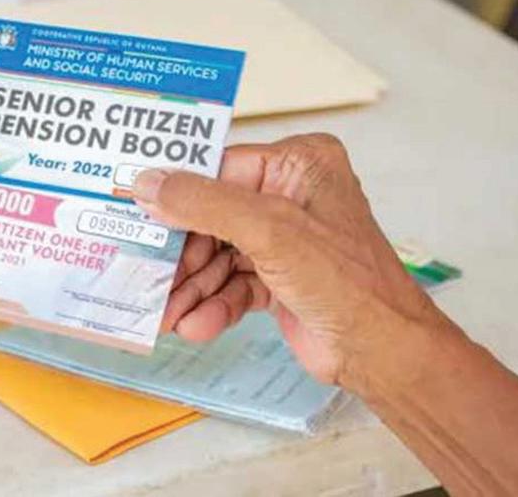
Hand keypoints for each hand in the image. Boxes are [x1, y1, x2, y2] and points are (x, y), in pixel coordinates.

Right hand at [133, 134, 439, 386]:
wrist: (382, 352)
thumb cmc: (346, 281)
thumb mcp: (268, 230)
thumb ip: (203, 203)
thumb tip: (147, 183)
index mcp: (298, 165)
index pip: (219, 170)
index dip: (177, 194)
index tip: (135, 211)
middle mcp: (288, 196)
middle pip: (211, 217)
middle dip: (182, 255)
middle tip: (148, 274)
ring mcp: (282, 239)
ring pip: (217, 256)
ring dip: (192, 287)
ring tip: (166, 312)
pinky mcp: (276, 278)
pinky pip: (230, 284)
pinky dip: (212, 305)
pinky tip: (196, 324)